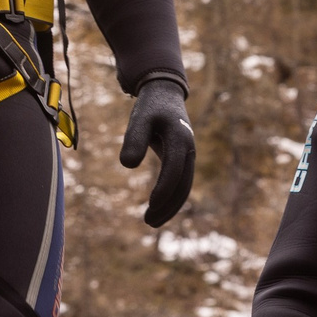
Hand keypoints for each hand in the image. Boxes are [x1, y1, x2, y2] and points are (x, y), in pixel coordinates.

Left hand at [119, 75, 195, 226]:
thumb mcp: (139, 118)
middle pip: (183, 185)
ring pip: (184, 188)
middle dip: (168, 206)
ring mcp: (188, 156)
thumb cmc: (150, 106)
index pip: (174, 170)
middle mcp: (189, 149)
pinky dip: (171, 198)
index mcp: (180, 138)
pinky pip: (180, 183)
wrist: (165, 94)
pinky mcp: (182, 160)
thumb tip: (128, 165)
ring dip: (170, 207)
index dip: (163, 189)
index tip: (150, 205)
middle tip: (148, 222)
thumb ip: (134, 139)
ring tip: (151, 221)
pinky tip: (157, 209)